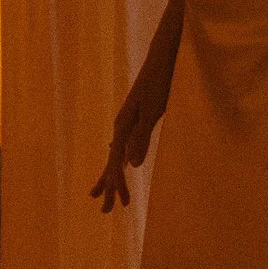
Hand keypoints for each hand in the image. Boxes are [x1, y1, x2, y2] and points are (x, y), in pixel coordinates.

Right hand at [93, 67, 170, 213]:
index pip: (115, 165)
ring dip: (113, 175)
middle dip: (108, 186)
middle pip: (111, 162)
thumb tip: (132, 166)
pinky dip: (120, 158)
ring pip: (116, 154)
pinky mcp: (135, 115)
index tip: (116, 206)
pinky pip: (123, 144)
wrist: (162, 57)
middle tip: (105, 211)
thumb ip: (141, 138)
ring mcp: (127, 120)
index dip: (116, 186)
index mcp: (123, 128)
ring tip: (104, 192)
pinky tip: (122, 161)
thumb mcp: (153, 113)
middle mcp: (121, 125)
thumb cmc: (160, 83)